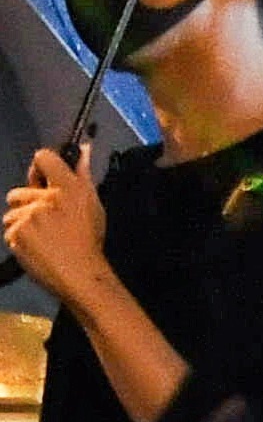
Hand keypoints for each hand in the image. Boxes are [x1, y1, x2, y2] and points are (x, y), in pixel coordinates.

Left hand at [3, 148, 105, 295]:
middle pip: (19, 191)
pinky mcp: (16, 233)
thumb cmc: (89, 240)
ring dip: (22, 222)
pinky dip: (19, 239)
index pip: (43, 158)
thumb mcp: (93, 204)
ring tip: (42, 236)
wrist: (80, 273)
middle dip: (27, 204)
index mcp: (69, 187)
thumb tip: (83, 148)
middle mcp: (47, 198)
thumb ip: (83, 174)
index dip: (41, 167)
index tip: (44, 178)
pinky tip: (36, 246)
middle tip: (46, 220)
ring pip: (12, 212)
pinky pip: (10, 231)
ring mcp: (29, 216)